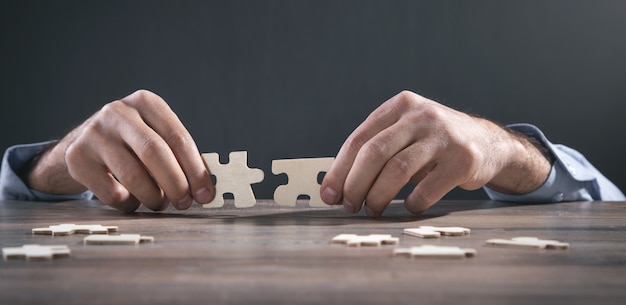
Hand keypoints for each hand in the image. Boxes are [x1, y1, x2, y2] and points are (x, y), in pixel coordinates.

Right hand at [26, 90, 214, 211]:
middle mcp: (118, 112)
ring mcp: (94, 133)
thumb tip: (205, 189)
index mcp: (146, 102)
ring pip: (132, 174)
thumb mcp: (156, 136)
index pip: (178, 137)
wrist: (83, 143)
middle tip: (185, 203)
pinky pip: (111, 191)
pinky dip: (129, 203)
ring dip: (153, 197)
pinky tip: (133, 201)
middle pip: (154, 152)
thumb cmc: (132, 143)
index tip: (206, 194)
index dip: (195, 170)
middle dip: (176, 184)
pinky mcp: (77, 157)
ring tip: (160, 203)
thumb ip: (181, 157)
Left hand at [320, 91, 550, 215]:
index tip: (328, 194)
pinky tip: (409, 206)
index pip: (359, 139)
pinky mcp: (463, 159)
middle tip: (349, 206)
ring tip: (372, 209)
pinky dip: (412, 203)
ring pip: (398, 170)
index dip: (339, 170)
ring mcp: (444, 136)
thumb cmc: (434, 142)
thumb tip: (337, 185)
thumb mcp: (406, 131)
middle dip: (355, 184)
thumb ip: (375, 149)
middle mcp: (421, 115)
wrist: (488, 143)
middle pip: (375, 153)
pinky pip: (427, 189)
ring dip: (379, 196)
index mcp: (400, 106)